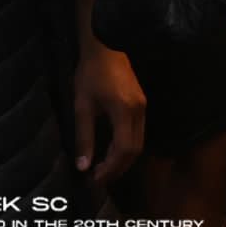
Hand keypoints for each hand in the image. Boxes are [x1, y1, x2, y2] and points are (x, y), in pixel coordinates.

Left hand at [73, 41, 144, 184]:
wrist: (106, 47)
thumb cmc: (90, 74)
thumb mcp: (82, 106)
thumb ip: (84, 137)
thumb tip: (83, 166)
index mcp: (124, 111)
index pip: (123, 150)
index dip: (111, 168)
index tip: (94, 179)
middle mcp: (139, 111)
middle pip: (135, 149)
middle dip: (118, 168)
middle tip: (98, 179)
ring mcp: (143, 107)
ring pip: (138, 142)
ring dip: (123, 159)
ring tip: (104, 169)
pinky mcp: (141, 103)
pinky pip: (137, 132)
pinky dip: (126, 147)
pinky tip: (111, 151)